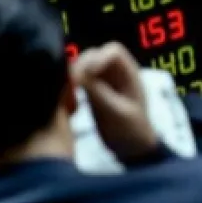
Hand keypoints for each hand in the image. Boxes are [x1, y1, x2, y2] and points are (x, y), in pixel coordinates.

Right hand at [71, 42, 159, 160]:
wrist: (132, 151)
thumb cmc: (131, 132)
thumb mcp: (115, 112)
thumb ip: (97, 92)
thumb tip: (76, 74)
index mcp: (130, 73)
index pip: (113, 51)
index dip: (96, 58)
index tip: (82, 75)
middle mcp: (117, 72)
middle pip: (95, 55)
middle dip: (82, 65)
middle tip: (70, 83)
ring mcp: (105, 81)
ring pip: (85, 66)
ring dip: (75, 75)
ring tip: (68, 90)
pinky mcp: (94, 91)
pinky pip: (81, 80)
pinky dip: (73, 85)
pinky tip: (69, 97)